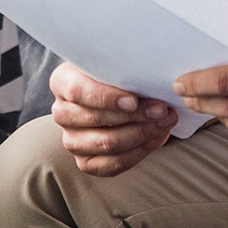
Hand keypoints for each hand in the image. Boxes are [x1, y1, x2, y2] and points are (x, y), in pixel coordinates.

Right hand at [50, 62, 178, 176]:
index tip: (134, 100)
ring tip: (165, 122)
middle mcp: (62, 113)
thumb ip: (124, 68)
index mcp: (61, 82)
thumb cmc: (116, 75)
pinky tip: (157, 137)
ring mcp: (72, 140)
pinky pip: (114, 164)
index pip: (77, 90)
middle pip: (95, 119)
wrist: (118, 95)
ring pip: (107, 143)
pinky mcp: (86, 162)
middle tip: (162, 109)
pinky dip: (140, 151)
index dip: (106, 97)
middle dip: (134, 115)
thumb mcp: (114, 63)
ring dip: (141, 134)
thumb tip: (150, 78)